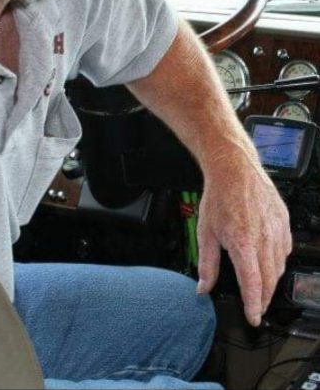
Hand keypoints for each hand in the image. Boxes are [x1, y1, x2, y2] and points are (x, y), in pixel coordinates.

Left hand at [196, 159, 291, 326]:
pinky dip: (278, 261)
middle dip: (263, 298)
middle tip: (256, 308)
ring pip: (279, 266)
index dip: (254, 305)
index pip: (253, 284)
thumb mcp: (205, 232)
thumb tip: (203, 287)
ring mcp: (277, 230)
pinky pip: (285, 250)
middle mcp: (264, 239)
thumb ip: (207, 264)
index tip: (253, 318)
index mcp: (243, 243)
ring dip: (270, 281)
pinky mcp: (284, 222)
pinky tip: (268, 262)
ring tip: (261, 288)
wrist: (234, 169)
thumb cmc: (219, 197)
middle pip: (269, 280)